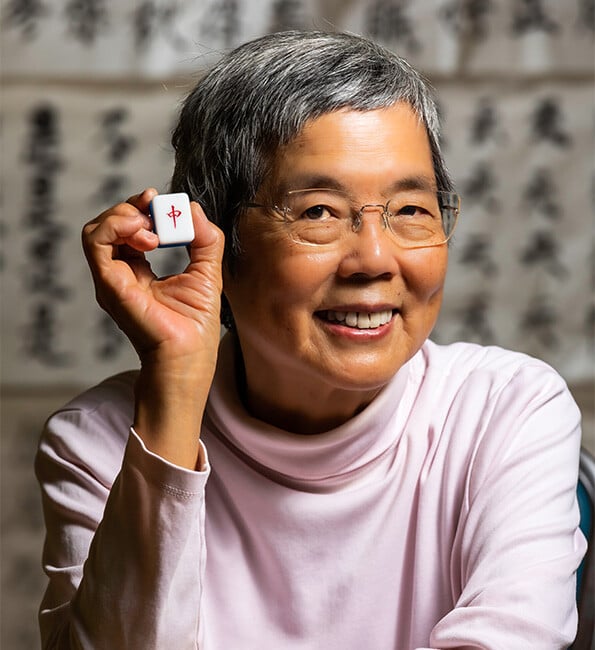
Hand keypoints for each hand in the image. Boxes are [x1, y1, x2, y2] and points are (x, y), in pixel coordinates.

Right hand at [82, 188, 224, 467]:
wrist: (188, 357)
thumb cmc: (196, 325)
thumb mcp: (207, 271)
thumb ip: (205, 239)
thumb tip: (192, 209)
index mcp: (139, 271)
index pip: (130, 229)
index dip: (143, 209)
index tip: (161, 201)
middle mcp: (120, 273)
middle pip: (110, 225)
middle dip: (133, 207)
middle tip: (155, 206)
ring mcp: (111, 279)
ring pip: (97, 229)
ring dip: (124, 215)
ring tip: (152, 228)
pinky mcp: (109, 283)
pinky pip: (96, 242)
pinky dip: (118, 227)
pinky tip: (147, 234)